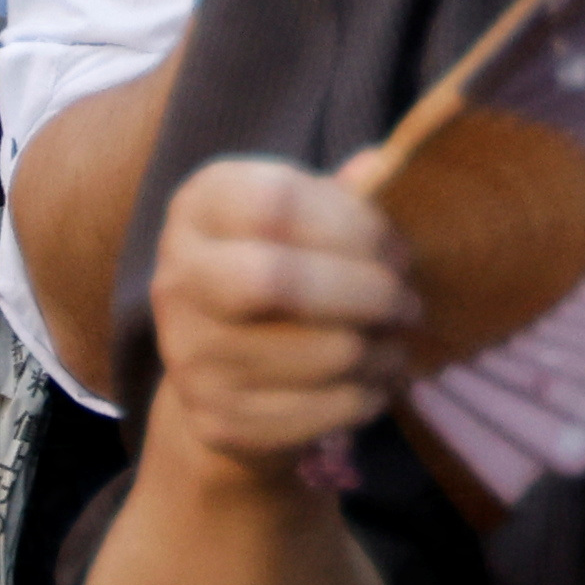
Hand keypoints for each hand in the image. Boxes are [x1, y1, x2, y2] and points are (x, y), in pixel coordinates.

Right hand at [138, 156, 426, 495]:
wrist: (221, 368)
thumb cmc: (282, 268)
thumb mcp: (306, 218)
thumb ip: (344, 195)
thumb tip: (382, 166)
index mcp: (199, 208)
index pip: (275, 205)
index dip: (354, 226)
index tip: (396, 249)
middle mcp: (178, 278)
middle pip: (278, 280)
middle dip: (368, 292)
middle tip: (406, 302)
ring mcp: (189, 354)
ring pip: (321, 354)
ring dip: (383, 350)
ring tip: (396, 342)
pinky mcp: (217, 418)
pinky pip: (324, 411)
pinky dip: (370, 396)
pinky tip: (376, 380)